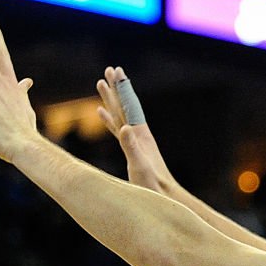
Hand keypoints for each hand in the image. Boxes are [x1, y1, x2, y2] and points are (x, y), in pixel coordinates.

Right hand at [96, 67, 174, 193]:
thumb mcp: (139, 165)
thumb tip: (125, 128)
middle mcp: (138, 134)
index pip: (128, 106)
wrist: (163, 197)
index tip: (115, 71)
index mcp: (139, 134)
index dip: (121, 88)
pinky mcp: (130, 149)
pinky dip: (108, 119)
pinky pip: (116, 129)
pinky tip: (102, 113)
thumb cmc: (152, 185)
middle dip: (117, 87)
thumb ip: (131, 147)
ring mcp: (134, 141)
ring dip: (112, 99)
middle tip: (110, 68)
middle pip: (124, 105)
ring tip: (103, 84)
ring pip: (119, 114)